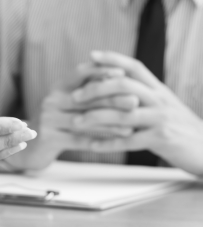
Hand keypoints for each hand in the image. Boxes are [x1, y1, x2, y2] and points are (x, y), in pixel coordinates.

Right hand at [1, 64, 138, 170]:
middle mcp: (51, 100)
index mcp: (58, 88)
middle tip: (135, 102)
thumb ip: (87, 92)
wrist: (30, 147)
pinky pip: (78, 139)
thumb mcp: (67, 103)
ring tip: (130, 126)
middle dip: (112, 99)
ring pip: (84, 119)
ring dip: (110, 123)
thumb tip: (119, 76)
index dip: (100, 71)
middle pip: (85, 97)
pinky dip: (98, 141)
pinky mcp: (49, 138)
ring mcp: (48, 119)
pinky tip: (114, 143)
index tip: (122, 73)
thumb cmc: (56, 123)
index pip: (80, 72)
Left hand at [72, 51, 202, 175]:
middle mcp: (159, 100)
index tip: (91, 55)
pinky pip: (130, 141)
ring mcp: (161, 119)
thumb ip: (143, 94)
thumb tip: (115, 84)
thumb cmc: (178, 126)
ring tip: (76, 122)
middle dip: (96, 89)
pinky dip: (109, 144)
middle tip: (75, 96)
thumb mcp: (163, 104)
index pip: (135, 67)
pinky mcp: (161, 139)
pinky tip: (92, 145)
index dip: (113, 59)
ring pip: (123, 113)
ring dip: (96, 118)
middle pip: (124, 85)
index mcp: (158, 89)